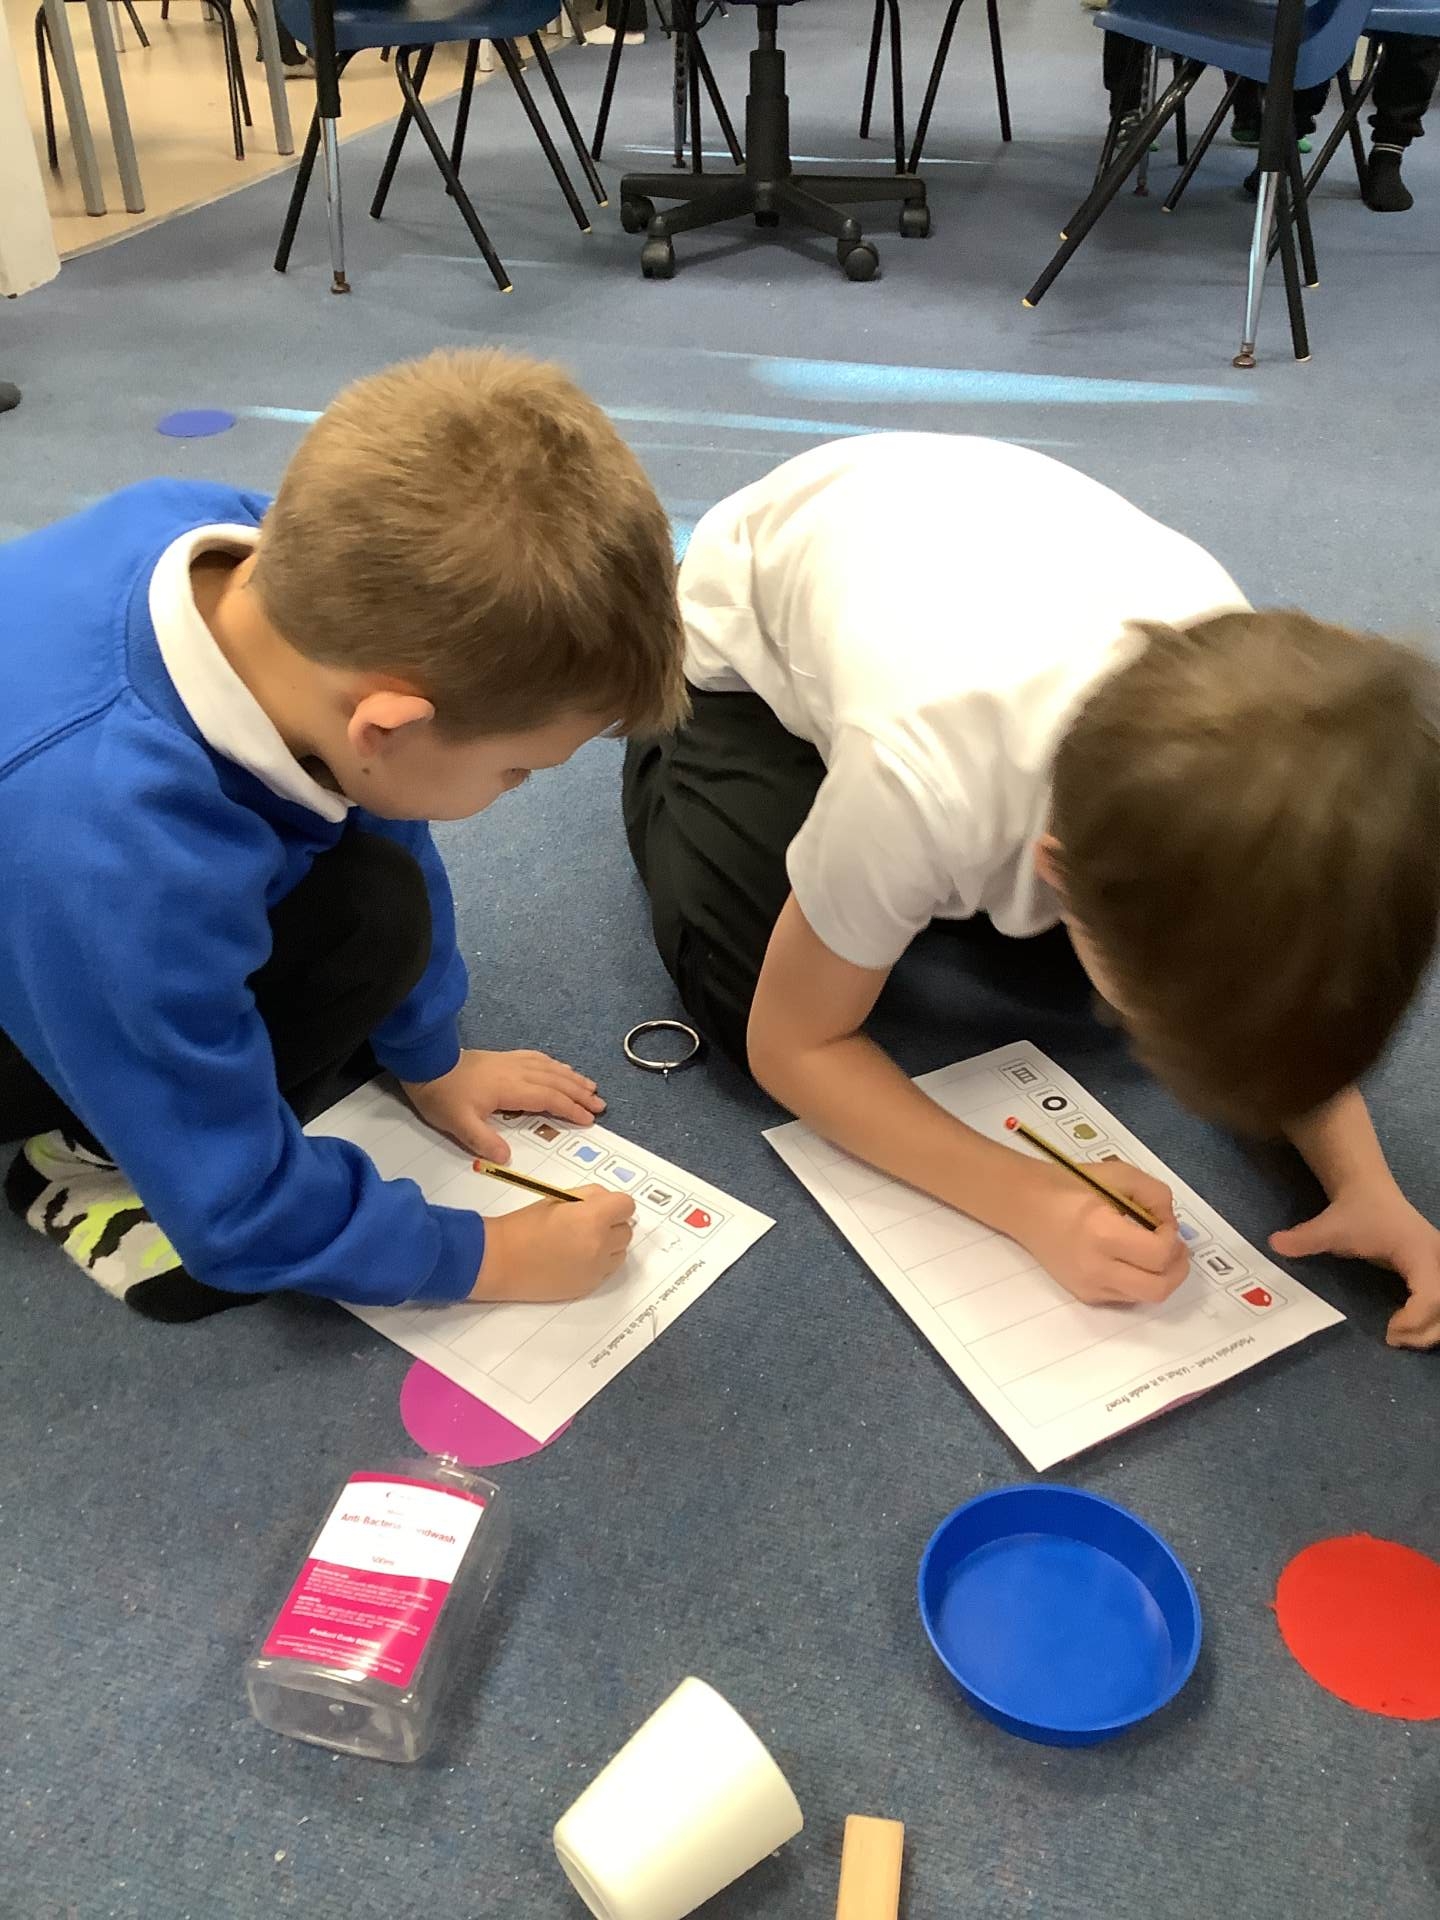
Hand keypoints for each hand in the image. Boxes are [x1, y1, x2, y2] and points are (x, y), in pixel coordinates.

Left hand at [402, 1048, 603, 1162]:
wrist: (426, 1063)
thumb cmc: (443, 1095)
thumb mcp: (459, 1124)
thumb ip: (484, 1141)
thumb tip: (507, 1158)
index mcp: (511, 1088)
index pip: (549, 1098)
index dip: (571, 1109)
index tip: (589, 1119)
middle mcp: (517, 1072)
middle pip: (556, 1081)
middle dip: (580, 1093)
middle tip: (599, 1104)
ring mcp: (511, 1062)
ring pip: (550, 1068)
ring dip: (572, 1078)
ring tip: (590, 1086)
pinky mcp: (503, 1058)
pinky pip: (537, 1058)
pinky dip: (554, 1065)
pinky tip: (560, 1068)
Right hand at [471, 1185, 635, 1301]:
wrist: (500, 1260)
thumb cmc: (523, 1226)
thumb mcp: (558, 1198)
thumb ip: (589, 1197)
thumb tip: (608, 1202)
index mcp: (593, 1217)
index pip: (627, 1206)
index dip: (615, 1205)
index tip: (603, 1207)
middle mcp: (600, 1244)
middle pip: (626, 1231)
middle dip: (612, 1225)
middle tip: (588, 1224)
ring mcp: (596, 1268)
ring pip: (620, 1252)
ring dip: (608, 1245)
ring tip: (581, 1242)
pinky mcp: (588, 1286)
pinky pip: (606, 1270)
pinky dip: (597, 1263)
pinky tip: (574, 1258)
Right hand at [1016, 1159, 1187, 1305]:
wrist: (1022, 1204)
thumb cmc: (1068, 1184)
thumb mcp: (1118, 1174)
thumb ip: (1155, 1194)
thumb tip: (1169, 1223)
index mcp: (1102, 1233)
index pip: (1158, 1255)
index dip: (1173, 1239)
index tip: (1163, 1222)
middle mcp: (1095, 1268)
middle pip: (1158, 1289)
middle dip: (1178, 1269)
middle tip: (1175, 1247)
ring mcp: (1088, 1286)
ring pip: (1146, 1298)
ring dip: (1161, 1276)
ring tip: (1155, 1252)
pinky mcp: (1084, 1295)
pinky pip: (1127, 1297)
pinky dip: (1139, 1281)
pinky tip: (1131, 1259)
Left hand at [1270, 1181, 1439, 1350]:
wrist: (1369, 1190)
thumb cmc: (1354, 1211)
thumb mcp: (1329, 1226)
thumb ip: (1305, 1238)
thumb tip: (1275, 1245)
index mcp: (1419, 1251)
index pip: (1431, 1295)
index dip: (1414, 1320)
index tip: (1388, 1331)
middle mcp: (1439, 1260)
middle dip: (1425, 1331)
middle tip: (1393, 1340)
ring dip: (1431, 1329)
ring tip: (1399, 1337)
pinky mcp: (1437, 1270)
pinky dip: (1431, 1319)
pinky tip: (1407, 1327)